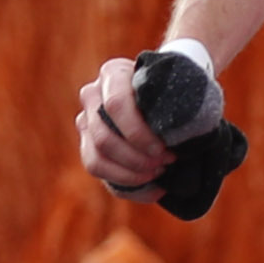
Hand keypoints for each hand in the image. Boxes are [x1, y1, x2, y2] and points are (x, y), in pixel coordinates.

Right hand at [77, 55, 168, 195]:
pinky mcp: (88, 146)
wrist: (167, 92)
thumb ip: (174, 107)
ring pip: (95, 160)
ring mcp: (87, 122)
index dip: (138, 133)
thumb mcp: (176, 90)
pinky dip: (128, 186)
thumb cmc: (174, 91)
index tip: (164, 149)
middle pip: (103, 138)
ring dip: (130, 174)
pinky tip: (155, 188)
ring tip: (158, 174)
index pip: (115, 105)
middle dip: (136, 158)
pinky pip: (99, 173)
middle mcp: (92, 96)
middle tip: (165, 163)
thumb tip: (176, 141)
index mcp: (113, 74)